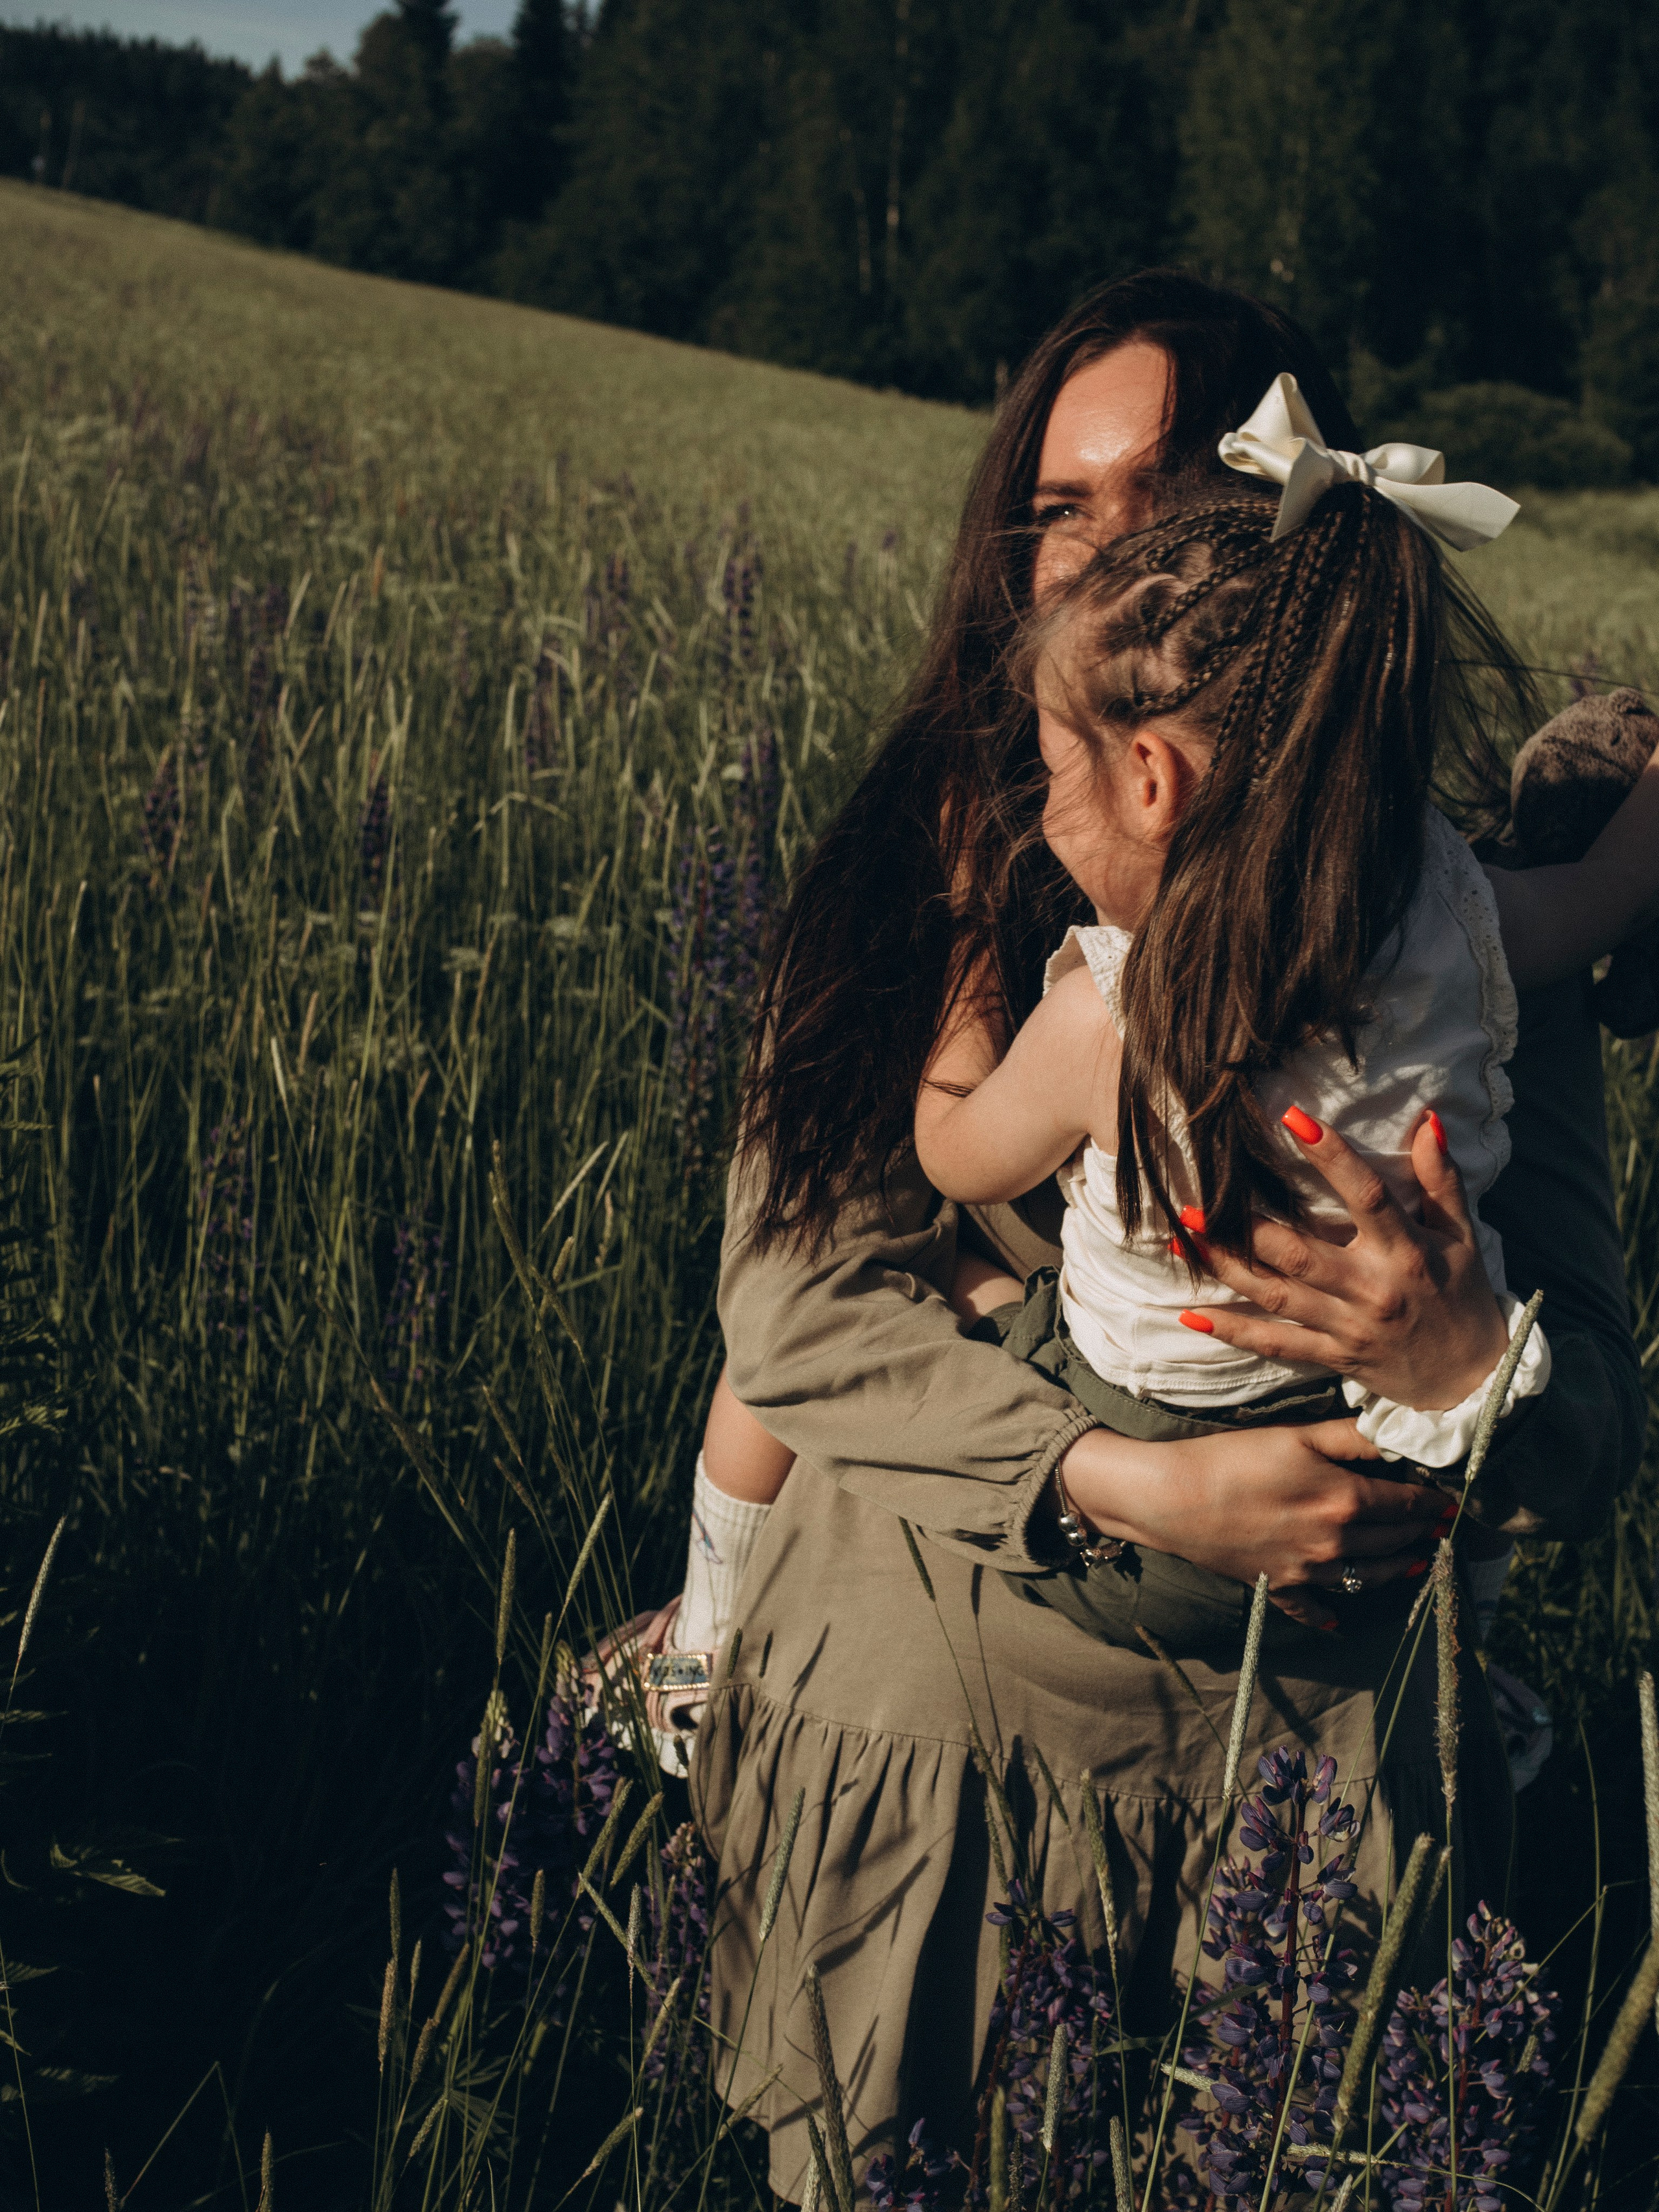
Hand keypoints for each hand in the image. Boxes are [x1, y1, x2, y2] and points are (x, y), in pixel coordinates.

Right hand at [1058, 1416, 1450, 1631]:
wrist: (1173, 1498)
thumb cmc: (1234, 1458)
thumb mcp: (1298, 1435)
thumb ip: (1353, 1438)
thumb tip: (1399, 1436)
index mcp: (1347, 1502)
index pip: (1407, 1504)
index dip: (1433, 1502)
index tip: (1451, 1501)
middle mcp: (1337, 1544)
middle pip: (1394, 1541)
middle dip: (1420, 1533)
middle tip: (1439, 1527)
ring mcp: (1310, 1572)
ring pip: (1368, 1577)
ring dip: (1397, 1569)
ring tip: (1414, 1561)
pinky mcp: (1280, 1587)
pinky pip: (1313, 1609)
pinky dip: (1328, 1614)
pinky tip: (1337, 1618)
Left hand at [1185, 1108, 1509, 1412]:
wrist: (1472, 1381)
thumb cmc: (1463, 1295)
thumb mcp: (1463, 1236)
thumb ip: (1441, 1179)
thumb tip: (1428, 1120)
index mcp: (1405, 1251)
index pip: (1366, 1195)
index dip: (1331, 1156)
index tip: (1291, 1117)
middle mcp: (1372, 1289)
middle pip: (1299, 1253)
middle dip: (1245, 1227)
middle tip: (1197, 1200)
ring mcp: (1348, 1327)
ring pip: (1276, 1296)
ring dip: (1226, 1267)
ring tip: (1183, 1240)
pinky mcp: (1332, 1356)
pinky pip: (1275, 1344)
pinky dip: (1232, 1332)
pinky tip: (1190, 1314)